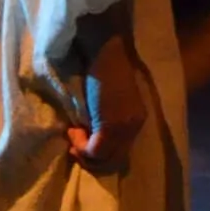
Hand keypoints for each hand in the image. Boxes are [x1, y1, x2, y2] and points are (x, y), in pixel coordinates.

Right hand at [66, 22, 148, 172]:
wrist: (105, 51)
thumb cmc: (103, 70)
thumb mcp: (108, 100)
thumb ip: (105, 118)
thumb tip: (90, 138)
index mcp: (137, 118)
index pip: (120, 151)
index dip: (99, 153)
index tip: (81, 142)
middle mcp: (135, 126)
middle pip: (114, 158)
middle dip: (91, 158)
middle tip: (74, 146)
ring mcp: (125, 127)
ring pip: (103, 157)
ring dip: (83, 150)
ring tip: (72, 136)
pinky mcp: (111, 126)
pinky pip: (94, 149)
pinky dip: (80, 144)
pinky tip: (72, 131)